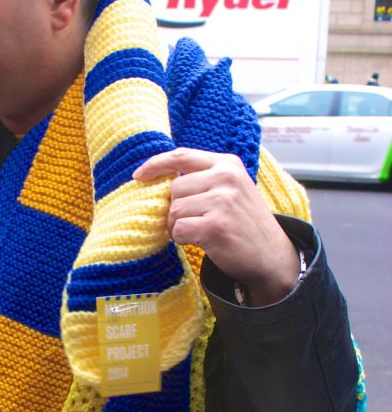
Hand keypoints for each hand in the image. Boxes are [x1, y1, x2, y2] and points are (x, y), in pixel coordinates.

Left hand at [133, 148, 299, 306]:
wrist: (272, 256)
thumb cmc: (244, 224)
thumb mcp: (231, 190)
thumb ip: (204, 179)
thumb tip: (160, 179)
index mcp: (228, 164)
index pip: (182, 156)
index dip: (156, 164)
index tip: (138, 175)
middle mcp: (226, 178)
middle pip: (174, 189)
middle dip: (175, 209)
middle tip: (192, 222)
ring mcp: (222, 201)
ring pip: (174, 211)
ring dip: (178, 226)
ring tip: (199, 233)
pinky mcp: (216, 225)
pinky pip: (179, 229)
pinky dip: (182, 239)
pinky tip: (199, 242)